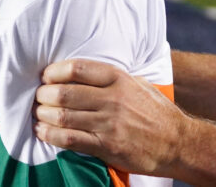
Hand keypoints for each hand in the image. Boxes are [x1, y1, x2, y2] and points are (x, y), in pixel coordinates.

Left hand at [35, 59, 186, 176]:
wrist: (177, 142)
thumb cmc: (156, 112)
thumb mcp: (139, 84)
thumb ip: (113, 78)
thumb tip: (82, 71)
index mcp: (120, 79)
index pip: (77, 69)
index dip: (54, 71)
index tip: (46, 76)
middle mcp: (113, 99)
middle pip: (64, 93)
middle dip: (44, 95)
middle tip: (39, 97)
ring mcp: (109, 124)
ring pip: (63, 116)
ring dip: (43, 115)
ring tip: (38, 114)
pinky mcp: (107, 146)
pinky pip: (69, 139)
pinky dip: (50, 135)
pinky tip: (43, 131)